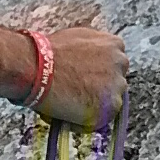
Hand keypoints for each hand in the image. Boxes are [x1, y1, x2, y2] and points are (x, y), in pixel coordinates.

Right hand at [21, 7, 127, 130]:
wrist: (38, 68)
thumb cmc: (48, 53)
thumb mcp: (77, 37)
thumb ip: (91, 48)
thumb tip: (88, 60)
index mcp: (114, 44)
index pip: (114, 63)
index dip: (98, 72)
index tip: (85, 78)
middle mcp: (121, 63)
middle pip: (115, 81)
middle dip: (99, 88)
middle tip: (77, 93)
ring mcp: (117, 86)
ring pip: (109, 102)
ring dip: (92, 105)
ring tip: (67, 104)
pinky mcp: (109, 107)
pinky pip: (98, 120)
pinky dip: (83, 122)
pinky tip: (65, 114)